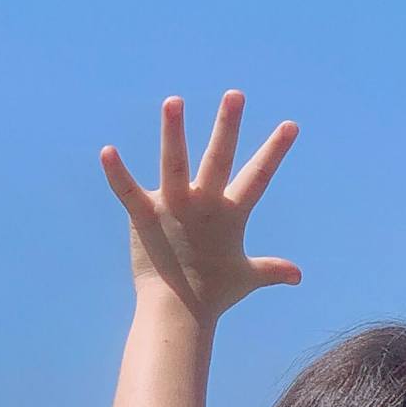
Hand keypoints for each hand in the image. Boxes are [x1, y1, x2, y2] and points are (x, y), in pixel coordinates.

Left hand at [101, 91, 300, 322]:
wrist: (180, 312)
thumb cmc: (214, 294)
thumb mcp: (248, 277)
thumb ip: (272, 270)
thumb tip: (298, 275)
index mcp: (230, 214)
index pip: (258, 176)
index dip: (275, 151)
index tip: (290, 125)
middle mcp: (204, 205)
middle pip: (219, 158)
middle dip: (228, 126)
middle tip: (235, 94)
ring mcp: (174, 208)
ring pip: (174, 163)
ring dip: (173, 133)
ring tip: (173, 101)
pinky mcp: (145, 217)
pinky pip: (128, 191)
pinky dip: (117, 174)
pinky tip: (107, 151)